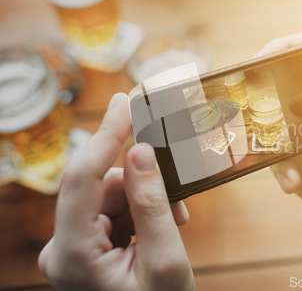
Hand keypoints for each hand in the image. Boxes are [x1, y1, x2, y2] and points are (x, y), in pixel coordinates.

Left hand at [38, 93, 194, 290]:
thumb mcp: (165, 260)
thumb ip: (151, 203)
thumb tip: (139, 151)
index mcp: (71, 254)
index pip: (82, 177)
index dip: (106, 134)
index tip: (126, 102)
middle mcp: (61, 248)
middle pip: (100, 187)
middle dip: (142, 184)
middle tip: (178, 198)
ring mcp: (71, 248)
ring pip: (109, 196)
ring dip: (146, 201)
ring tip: (175, 223)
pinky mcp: (85, 248)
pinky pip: (112, 211)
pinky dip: (140, 212)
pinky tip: (159, 228)